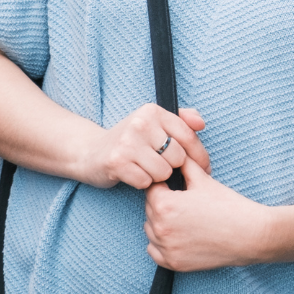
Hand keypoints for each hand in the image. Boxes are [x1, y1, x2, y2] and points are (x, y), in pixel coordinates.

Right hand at [86, 104, 208, 190]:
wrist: (91, 152)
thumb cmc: (130, 141)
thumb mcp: (154, 124)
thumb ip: (181, 120)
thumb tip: (200, 124)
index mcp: (153, 111)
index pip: (188, 136)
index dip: (199, 156)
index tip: (203, 168)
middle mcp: (140, 123)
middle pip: (178, 157)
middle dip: (172, 166)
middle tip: (160, 165)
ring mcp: (127, 142)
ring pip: (163, 172)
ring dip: (157, 176)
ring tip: (145, 168)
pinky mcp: (117, 162)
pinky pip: (145, 182)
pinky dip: (142, 183)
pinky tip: (134, 174)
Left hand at [143, 157, 273, 270]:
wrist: (250, 235)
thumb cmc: (228, 206)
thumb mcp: (203, 179)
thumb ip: (183, 164)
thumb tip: (173, 154)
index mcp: (165, 205)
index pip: (151, 188)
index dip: (164, 184)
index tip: (175, 185)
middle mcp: (160, 228)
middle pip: (150, 209)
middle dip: (163, 202)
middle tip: (185, 201)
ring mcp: (166, 248)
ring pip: (151, 230)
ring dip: (160, 222)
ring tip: (184, 218)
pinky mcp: (174, 263)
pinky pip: (154, 251)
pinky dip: (162, 244)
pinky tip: (179, 235)